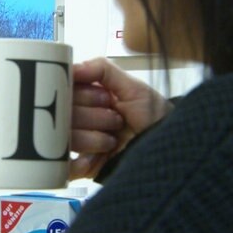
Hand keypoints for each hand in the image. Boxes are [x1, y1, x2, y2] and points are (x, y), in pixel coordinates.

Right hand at [70, 57, 172, 179]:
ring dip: (92, 139)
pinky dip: (74, 164)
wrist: (168, 148)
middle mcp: (79, 118)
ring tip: (112, 140)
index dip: (83, 95)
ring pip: (66, 139)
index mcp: (86, 97)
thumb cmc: (153, 115)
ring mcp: (80, 143)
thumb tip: (72, 66)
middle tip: (116, 120)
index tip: (105, 98)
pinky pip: (64, 167)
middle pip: (64, 115)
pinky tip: (90, 160)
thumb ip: (102, 70)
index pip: (66, 92)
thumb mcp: (132, 87)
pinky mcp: (83, 166)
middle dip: (93, 117)